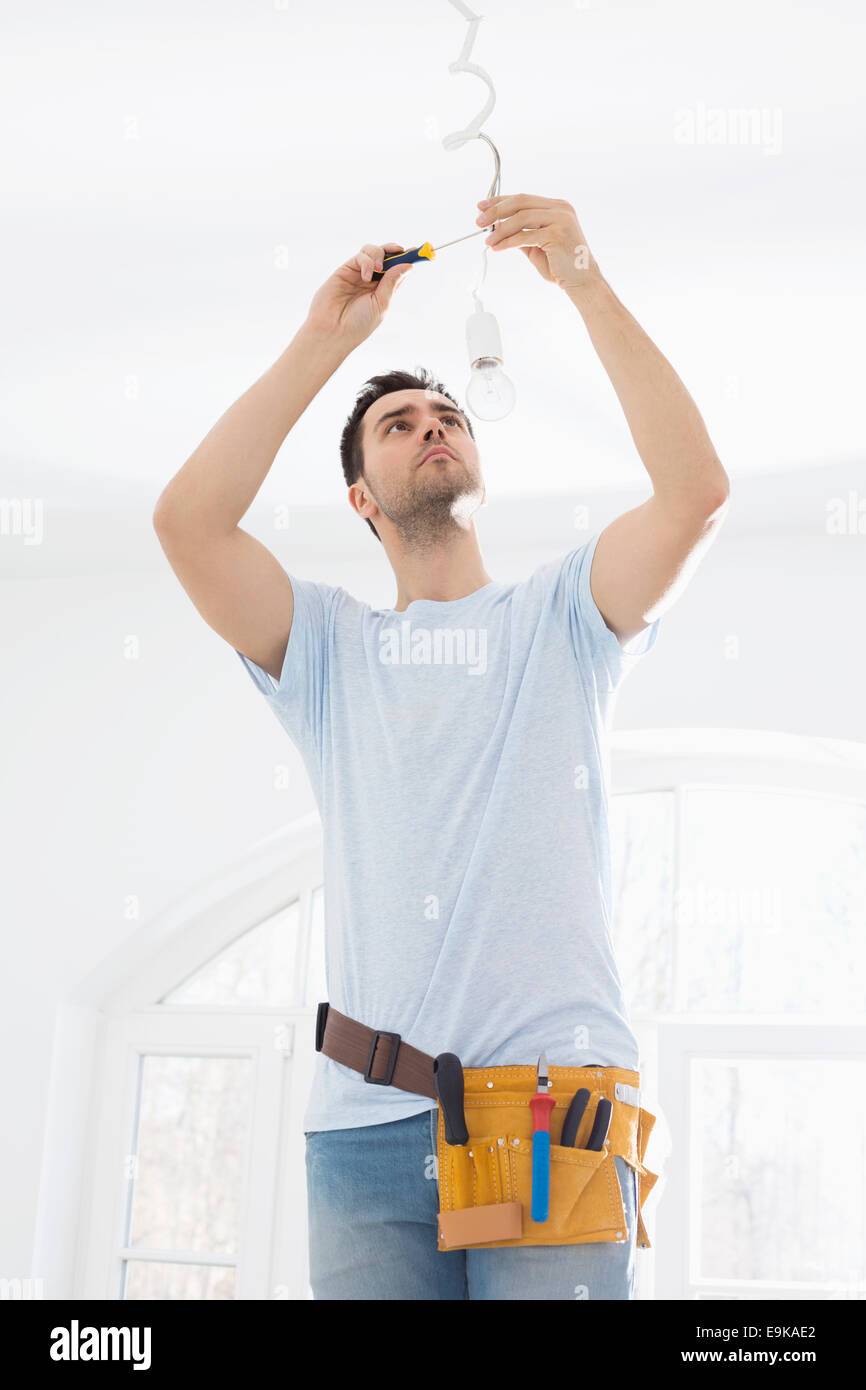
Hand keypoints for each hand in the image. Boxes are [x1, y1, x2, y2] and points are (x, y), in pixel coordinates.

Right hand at [305, 243, 412, 346]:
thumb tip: (408, 265)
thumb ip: (392, 283)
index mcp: (384, 290)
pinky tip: (367, 276)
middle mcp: (373, 280)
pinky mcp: (346, 270)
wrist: (333, 330)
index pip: (399, 270)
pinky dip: (367, 262)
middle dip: (396, 251)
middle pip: (387, 256)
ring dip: (381, 254)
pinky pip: (360, 257)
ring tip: (380, 268)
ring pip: (373, 251)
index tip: (419, 252)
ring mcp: (359, 274)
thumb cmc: (358, 324)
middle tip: (403, 250)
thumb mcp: (382, 304)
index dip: (408, 260)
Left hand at [475, 194, 600, 290]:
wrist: (581, 282)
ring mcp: (560, 219)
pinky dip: (508, 242)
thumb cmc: (560, 266)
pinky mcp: (557, 234)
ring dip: (500, 229)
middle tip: (479, 221)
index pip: (523, 198)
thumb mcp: (535, 246)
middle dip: (496, 211)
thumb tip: (497, 227)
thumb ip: (520, 234)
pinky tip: (497, 248)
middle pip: (521, 202)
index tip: (482, 206)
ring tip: (487, 241)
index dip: (500, 201)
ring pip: (522, 217)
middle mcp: (560, 208)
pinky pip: (526, 235)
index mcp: (556, 207)